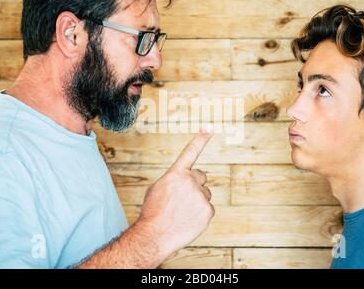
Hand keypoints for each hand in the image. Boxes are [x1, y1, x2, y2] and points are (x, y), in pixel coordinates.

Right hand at [137, 129, 214, 259]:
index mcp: (176, 173)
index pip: (190, 152)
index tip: (210, 127)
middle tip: (182, 198)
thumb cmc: (153, 212)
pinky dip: (200, 214)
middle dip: (194, 185)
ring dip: (196, 200)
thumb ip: (174, 179)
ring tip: (182, 212)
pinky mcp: (208, 210)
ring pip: (204, 194)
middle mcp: (190, 181)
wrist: (155, 235)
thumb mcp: (158, 188)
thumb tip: (185, 180)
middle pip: (200, 177)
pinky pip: (208, 208)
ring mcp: (201, 196)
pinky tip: (188, 220)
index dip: (201, 138)